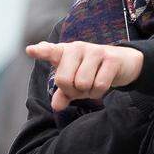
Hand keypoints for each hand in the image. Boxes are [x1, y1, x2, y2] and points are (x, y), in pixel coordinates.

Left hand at [26, 41, 143, 111]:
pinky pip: (98, 85)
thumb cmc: (93, 72)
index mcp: (65, 52)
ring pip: (82, 84)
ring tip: (94, 83)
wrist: (123, 62)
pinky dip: (100, 92)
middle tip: (81, 86)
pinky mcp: (111, 58)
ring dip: (88, 92)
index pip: (51, 51)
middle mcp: (78, 48)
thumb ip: (63, 94)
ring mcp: (95, 51)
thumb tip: (56, 106)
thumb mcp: (75, 82)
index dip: (41, 52)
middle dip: (72, 91)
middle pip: (63, 80)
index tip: (30, 50)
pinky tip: (104, 83)